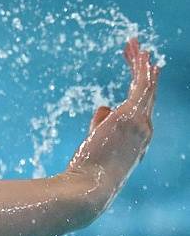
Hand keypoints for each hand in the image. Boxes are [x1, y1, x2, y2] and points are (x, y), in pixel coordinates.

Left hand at [65, 36, 159, 217]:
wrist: (88, 189)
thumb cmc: (87, 176)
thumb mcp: (96, 147)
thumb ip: (100, 126)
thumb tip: (102, 107)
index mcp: (138, 141)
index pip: (142, 110)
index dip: (140, 90)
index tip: (138, 74)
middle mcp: (144, 130)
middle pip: (147, 94)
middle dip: (143, 71)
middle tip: (140, 53)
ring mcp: (139, 123)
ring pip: (144, 86)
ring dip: (140, 64)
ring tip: (134, 45)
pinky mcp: (129, 116)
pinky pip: (139, 85)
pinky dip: (140, 68)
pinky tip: (139, 53)